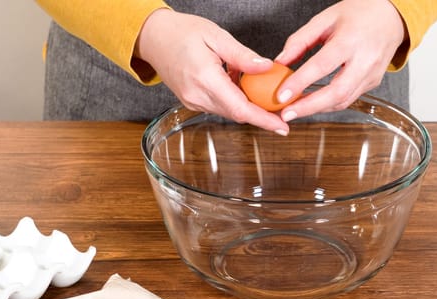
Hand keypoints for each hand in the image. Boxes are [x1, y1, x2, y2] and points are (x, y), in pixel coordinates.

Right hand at [135, 9, 288, 134]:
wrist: (153, 37)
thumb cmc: (182, 32)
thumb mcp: (217, 36)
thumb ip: (243, 56)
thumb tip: (267, 68)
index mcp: (205, 79)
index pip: (240, 109)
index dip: (264, 120)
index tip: (283, 127)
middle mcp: (197, 96)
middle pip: (238, 114)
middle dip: (262, 115)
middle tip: (283, 109)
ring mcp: (193, 102)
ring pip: (229, 112)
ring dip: (248, 106)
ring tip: (261, 89)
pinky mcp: (192, 102)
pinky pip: (220, 107)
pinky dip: (235, 100)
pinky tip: (240, 84)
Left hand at [274, 0, 405, 121]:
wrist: (391, 16)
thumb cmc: (359, 13)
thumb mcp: (325, 19)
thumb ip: (300, 40)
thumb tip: (280, 62)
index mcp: (351, 39)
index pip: (322, 66)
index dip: (300, 83)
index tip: (282, 95)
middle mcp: (365, 60)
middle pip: (336, 92)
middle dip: (309, 107)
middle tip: (286, 114)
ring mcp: (371, 74)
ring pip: (343, 101)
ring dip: (317, 109)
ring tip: (295, 111)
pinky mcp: (373, 83)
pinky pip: (349, 99)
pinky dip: (328, 104)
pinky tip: (313, 104)